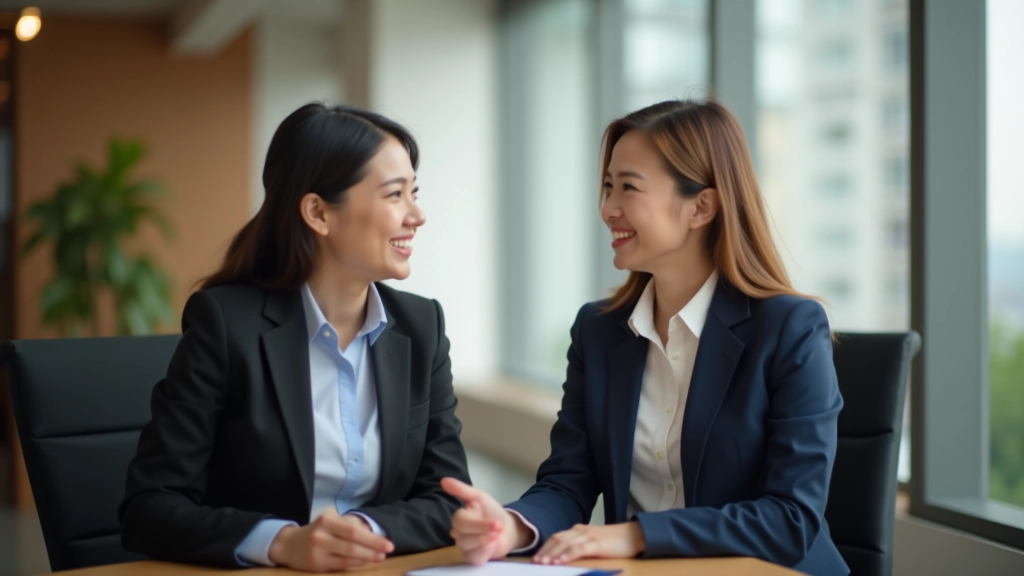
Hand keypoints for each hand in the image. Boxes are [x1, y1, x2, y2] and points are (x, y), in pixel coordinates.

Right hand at [268, 508, 393, 572]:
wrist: (288, 545)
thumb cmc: (316, 532)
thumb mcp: (329, 523)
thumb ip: (348, 526)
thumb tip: (373, 535)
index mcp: (326, 521)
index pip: (354, 531)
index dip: (373, 539)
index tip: (388, 543)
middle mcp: (321, 536)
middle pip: (353, 545)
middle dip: (373, 549)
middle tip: (389, 551)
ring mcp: (318, 552)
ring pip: (348, 557)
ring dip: (367, 558)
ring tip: (379, 557)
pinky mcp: (317, 565)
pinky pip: (341, 566)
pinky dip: (356, 564)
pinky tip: (365, 562)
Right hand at [441, 477, 532, 564]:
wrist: (508, 528)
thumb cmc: (491, 511)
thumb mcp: (479, 496)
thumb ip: (462, 489)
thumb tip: (443, 480)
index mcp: (460, 518)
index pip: (459, 521)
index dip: (477, 522)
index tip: (495, 521)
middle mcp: (459, 533)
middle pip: (462, 535)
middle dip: (482, 530)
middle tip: (498, 527)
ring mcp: (465, 547)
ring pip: (466, 546)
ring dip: (485, 540)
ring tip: (497, 535)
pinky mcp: (473, 558)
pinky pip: (473, 558)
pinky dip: (485, 552)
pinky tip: (493, 545)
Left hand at [533, 522, 644, 564]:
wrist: (634, 535)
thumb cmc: (614, 542)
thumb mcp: (593, 542)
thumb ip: (580, 546)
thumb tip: (564, 557)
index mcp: (579, 530)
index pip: (557, 537)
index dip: (545, 547)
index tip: (535, 557)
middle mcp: (581, 530)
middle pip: (558, 539)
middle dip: (545, 551)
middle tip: (534, 562)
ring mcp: (588, 536)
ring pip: (565, 543)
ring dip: (553, 554)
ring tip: (543, 563)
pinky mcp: (597, 543)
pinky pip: (578, 549)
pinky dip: (567, 555)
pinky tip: (560, 561)